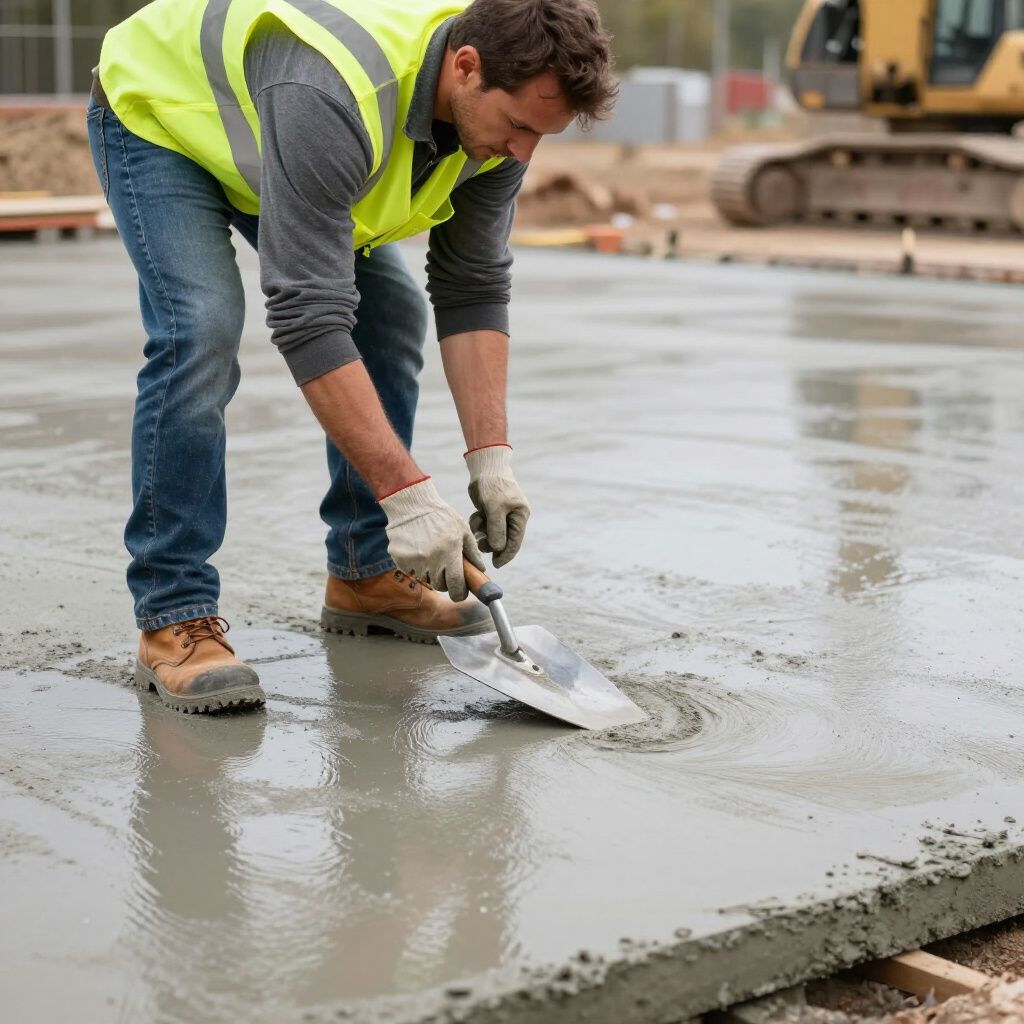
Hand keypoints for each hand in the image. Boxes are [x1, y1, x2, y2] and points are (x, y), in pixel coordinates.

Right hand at [379, 478, 483, 601]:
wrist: (412, 505)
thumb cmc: (441, 516)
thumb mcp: (462, 530)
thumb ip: (472, 552)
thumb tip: (481, 570)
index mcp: (449, 553)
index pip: (456, 586)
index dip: (460, 592)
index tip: (460, 590)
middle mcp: (431, 560)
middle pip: (440, 586)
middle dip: (446, 581)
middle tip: (446, 567)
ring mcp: (414, 561)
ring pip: (426, 579)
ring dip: (431, 572)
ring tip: (432, 553)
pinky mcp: (400, 559)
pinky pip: (412, 572)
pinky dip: (416, 566)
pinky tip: (419, 549)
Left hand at [465, 445, 529, 568]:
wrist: (484, 466)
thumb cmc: (493, 485)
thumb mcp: (494, 508)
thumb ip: (497, 529)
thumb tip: (497, 548)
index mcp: (520, 516)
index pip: (515, 542)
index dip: (506, 555)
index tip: (496, 565)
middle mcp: (513, 517)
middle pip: (503, 540)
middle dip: (491, 543)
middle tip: (480, 544)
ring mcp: (501, 515)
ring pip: (491, 534)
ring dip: (482, 533)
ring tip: (477, 527)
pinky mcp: (490, 512)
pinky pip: (484, 526)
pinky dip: (478, 524)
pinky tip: (475, 515)